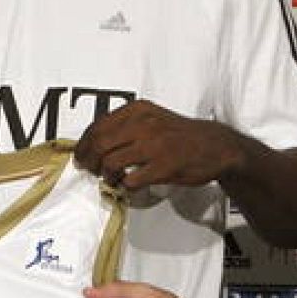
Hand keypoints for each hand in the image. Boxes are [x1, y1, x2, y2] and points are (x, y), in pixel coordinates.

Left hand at [73, 101, 242, 190]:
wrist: (215, 146)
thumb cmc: (181, 134)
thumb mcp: (152, 117)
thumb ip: (126, 125)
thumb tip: (95, 142)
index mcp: (138, 110)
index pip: (98, 126)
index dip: (84, 144)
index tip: (80, 156)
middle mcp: (143, 124)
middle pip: (100, 144)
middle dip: (89, 161)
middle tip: (90, 170)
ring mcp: (154, 146)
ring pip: (111, 163)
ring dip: (106, 175)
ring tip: (111, 179)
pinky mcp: (163, 167)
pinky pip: (131, 180)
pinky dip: (124, 186)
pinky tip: (129, 186)